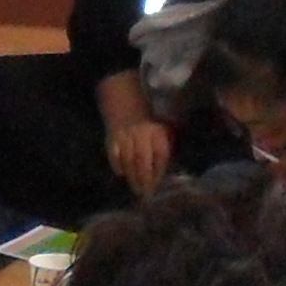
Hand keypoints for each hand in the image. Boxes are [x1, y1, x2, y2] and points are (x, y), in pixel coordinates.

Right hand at [96, 73, 172, 194]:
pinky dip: (117, 164)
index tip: (160, 185)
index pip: (160, 154)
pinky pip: (113, 153)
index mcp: (156, 129)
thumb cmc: (148, 109)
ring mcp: (124, 135)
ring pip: (128, 159)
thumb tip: (174, 159)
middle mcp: (141, 134)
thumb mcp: (164, 120)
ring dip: (132, 176)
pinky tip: (121, 173)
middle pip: (143, 161)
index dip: (160, 171)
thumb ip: (168, 138)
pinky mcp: (111, 136)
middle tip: (146, 195)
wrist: (123, 90)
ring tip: (136, 189)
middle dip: (145, 179)